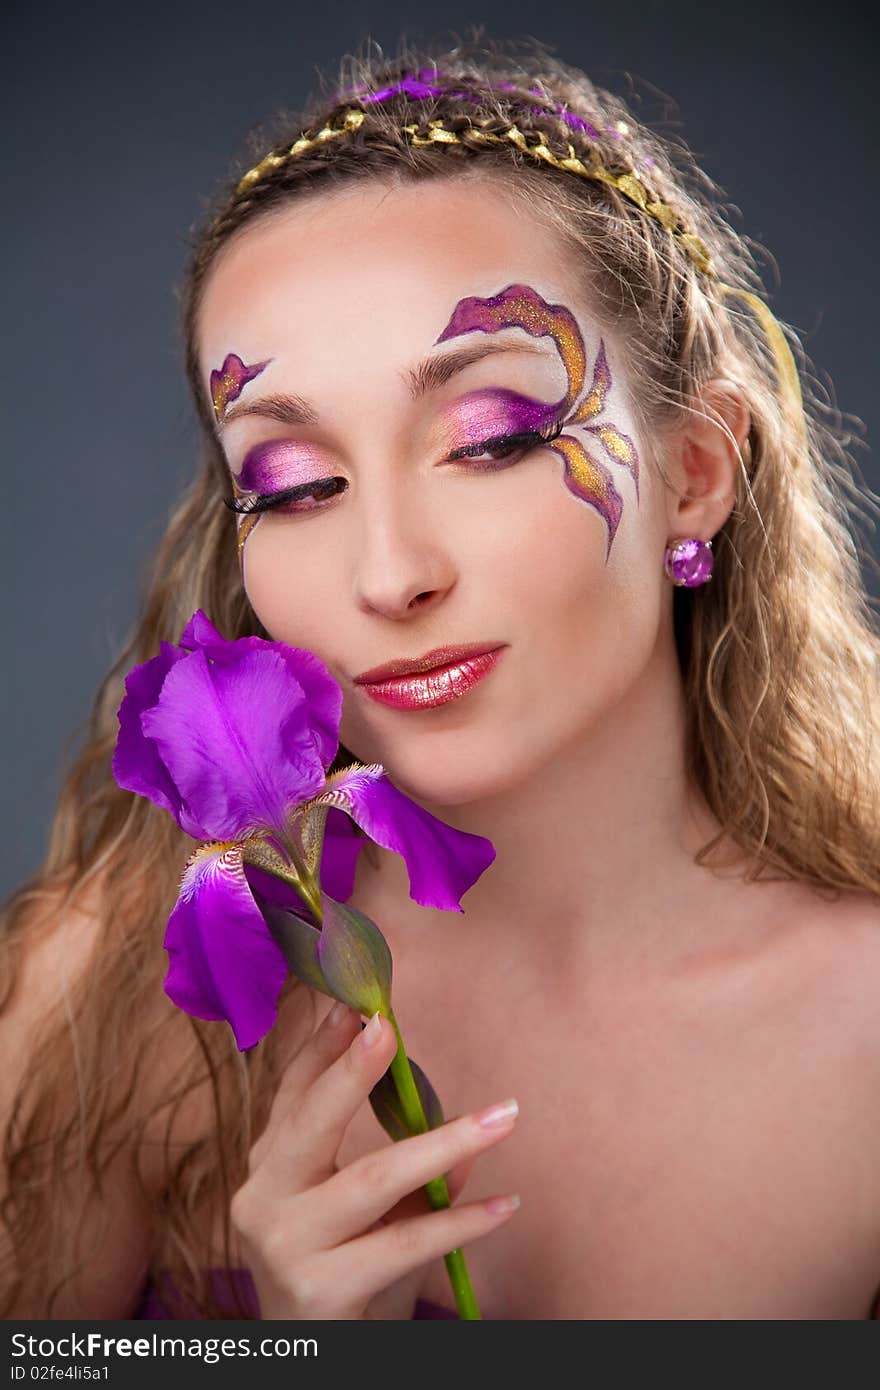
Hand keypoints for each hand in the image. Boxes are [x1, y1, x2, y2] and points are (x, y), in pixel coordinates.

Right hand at [230, 1002, 519, 1318]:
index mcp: (269, 1166)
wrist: (318, 1364)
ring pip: (372, 1178)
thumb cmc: (346, 1276)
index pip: (292, 1091)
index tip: (355, 1001)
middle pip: (310, 1121)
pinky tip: (504, 1205)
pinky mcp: (318, 1287)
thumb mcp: (372, 1215)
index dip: (321, 1043)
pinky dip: (460, 1222)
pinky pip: (402, 1242)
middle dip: (350, 1070)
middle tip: (388, 1027)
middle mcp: (262, 1197)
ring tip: (502, 1118)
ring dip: (446, 1143)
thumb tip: (468, 1130)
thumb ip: (408, 1170)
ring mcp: (284, 1242)